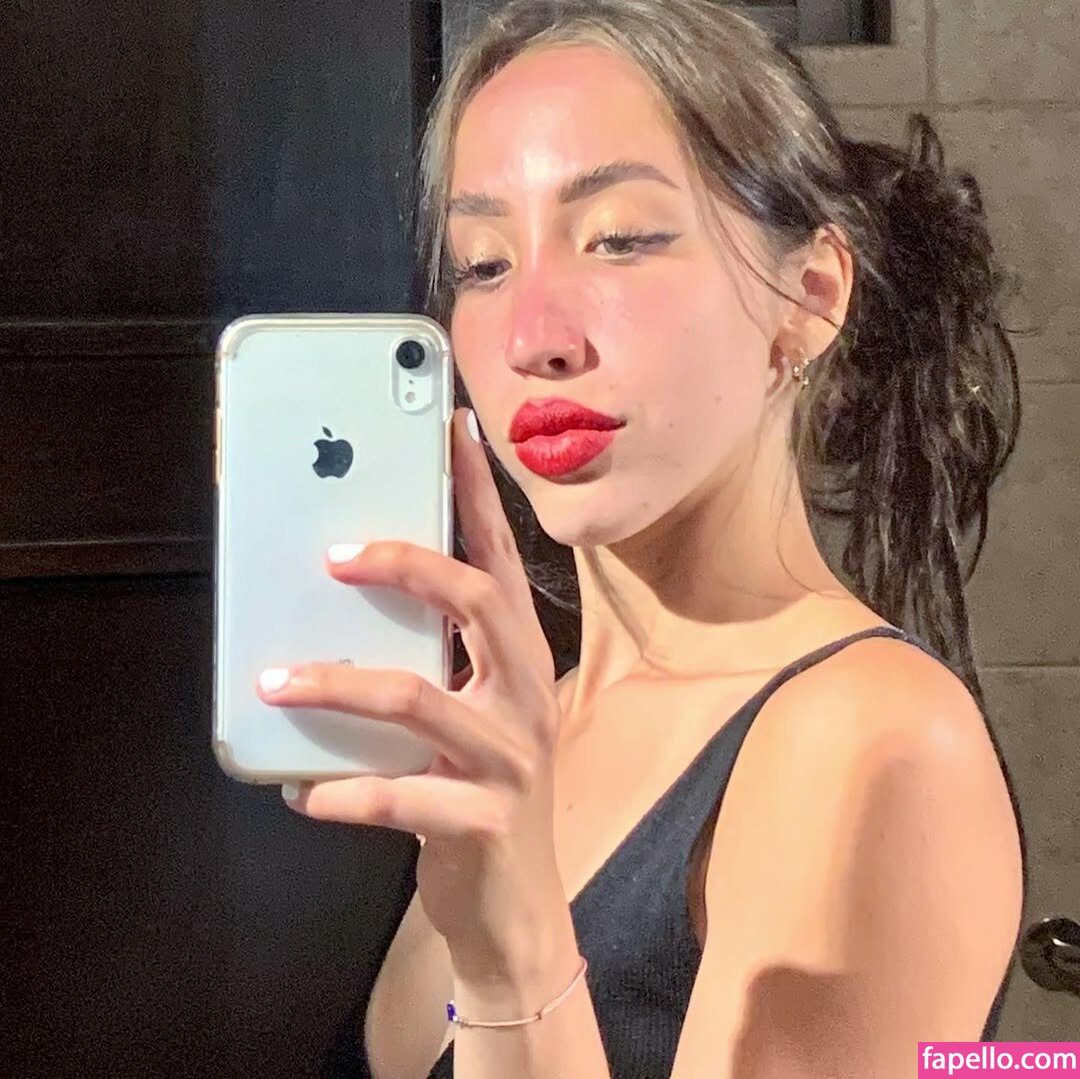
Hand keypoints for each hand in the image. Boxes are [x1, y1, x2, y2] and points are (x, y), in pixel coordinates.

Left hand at [255, 408, 565, 960]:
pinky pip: (398, 797)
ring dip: (336, 685)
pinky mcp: (480, 820)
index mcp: (519, 660)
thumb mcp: (463, 717)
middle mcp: (526, 695)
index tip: (451, 431)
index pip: (500, 560)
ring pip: (419, 699)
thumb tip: (337, 616)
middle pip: (477, 601)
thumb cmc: (477, 795)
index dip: (477, 494)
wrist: (517, 909)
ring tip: (275, 683)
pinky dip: (338, 791)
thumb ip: (424, 665)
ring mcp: (510, 759)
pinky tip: (299, 792)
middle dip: (406, 564)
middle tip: (331, 557)